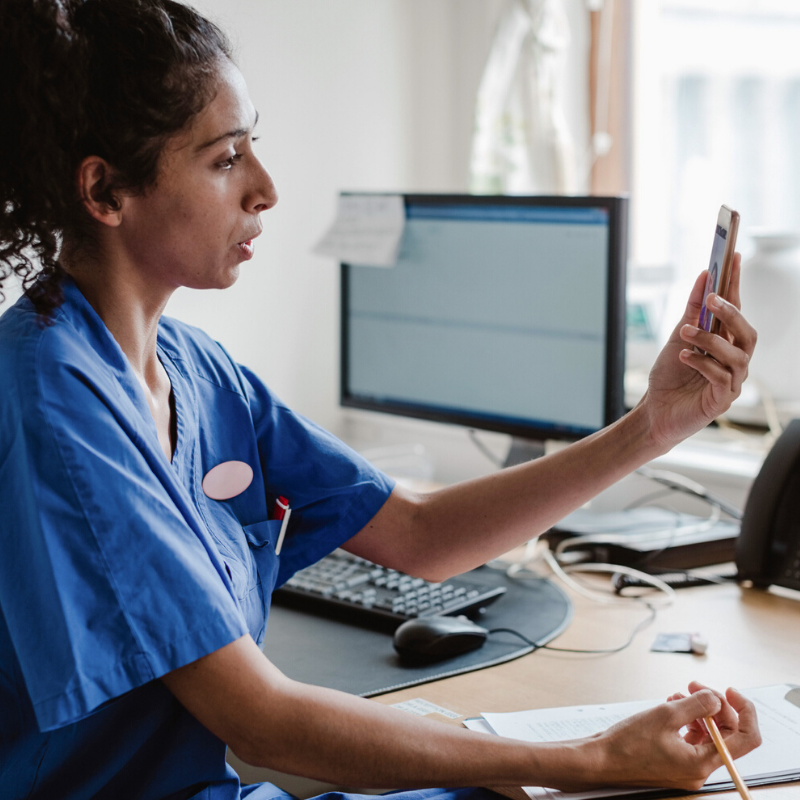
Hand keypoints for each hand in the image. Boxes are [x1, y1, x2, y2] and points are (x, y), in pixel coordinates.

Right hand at [572, 685, 760, 791]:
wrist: (601, 760)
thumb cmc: (628, 743)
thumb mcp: (665, 715)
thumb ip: (697, 705)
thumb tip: (717, 699)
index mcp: (702, 764)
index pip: (746, 739)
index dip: (744, 711)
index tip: (730, 692)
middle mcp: (700, 770)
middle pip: (726, 734)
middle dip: (715, 705)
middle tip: (696, 686)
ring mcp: (688, 768)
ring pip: (709, 736)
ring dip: (700, 711)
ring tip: (680, 694)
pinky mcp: (676, 763)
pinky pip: (693, 740)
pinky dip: (688, 721)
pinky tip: (673, 706)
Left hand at [640, 254, 756, 450]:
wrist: (655, 411)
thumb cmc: (670, 376)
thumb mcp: (678, 337)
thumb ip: (692, 311)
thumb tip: (705, 277)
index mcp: (725, 342)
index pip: (737, 310)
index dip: (737, 285)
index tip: (735, 257)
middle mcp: (733, 360)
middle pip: (748, 332)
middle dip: (732, 313)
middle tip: (712, 299)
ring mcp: (731, 381)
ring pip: (737, 355)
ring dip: (711, 340)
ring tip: (686, 334)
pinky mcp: (722, 399)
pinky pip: (722, 378)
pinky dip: (703, 364)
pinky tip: (685, 357)